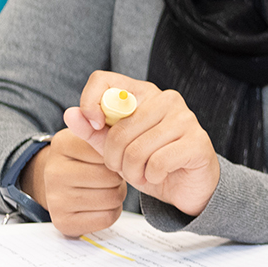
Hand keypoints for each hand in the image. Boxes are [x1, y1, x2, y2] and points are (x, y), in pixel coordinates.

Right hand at [20, 128, 126, 236]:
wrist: (57, 184)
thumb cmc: (83, 159)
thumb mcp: (90, 138)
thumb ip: (96, 126)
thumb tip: (74, 112)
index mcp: (62, 145)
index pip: (110, 152)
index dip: (117, 156)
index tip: (107, 157)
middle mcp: (54, 173)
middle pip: (112, 177)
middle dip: (117, 177)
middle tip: (106, 175)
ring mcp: (56, 200)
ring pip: (113, 198)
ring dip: (116, 194)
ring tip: (103, 187)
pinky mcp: (63, 222)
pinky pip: (107, 217)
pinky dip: (110, 212)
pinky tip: (99, 204)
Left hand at [64, 71, 220, 217]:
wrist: (185, 185)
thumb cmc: (150, 162)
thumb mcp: (114, 148)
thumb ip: (92, 131)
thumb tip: (70, 114)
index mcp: (144, 93)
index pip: (105, 81)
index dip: (90, 103)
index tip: (95, 127)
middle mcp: (167, 99)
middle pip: (119, 130)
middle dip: (114, 159)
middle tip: (125, 167)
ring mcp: (186, 118)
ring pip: (137, 150)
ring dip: (133, 172)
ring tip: (141, 174)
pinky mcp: (198, 141)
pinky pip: (157, 163)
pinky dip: (152, 177)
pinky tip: (159, 175)